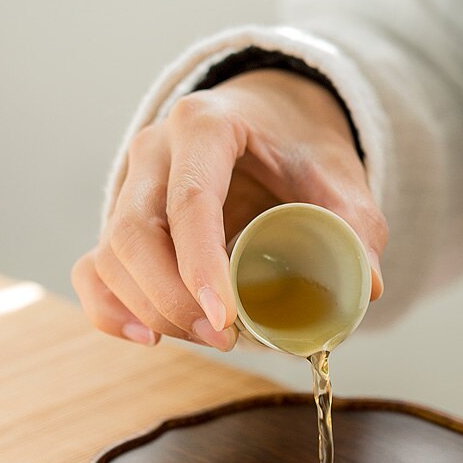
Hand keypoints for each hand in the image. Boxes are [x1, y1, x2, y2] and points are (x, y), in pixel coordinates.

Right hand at [72, 69, 386, 349]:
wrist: (268, 122)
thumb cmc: (299, 148)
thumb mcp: (338, 178)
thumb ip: (355, 225)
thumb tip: (367, 286)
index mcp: (205, 127)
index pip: (190, 201)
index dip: (201, 266)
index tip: (226, 319)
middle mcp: (154, 152)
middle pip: (134, 233)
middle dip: (173, 298)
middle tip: (226, 340)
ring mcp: (132, 186)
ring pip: (111, 255)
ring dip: (152, 310)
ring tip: (210, 339)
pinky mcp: (125, 221)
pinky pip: (95, 269)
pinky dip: (110, 308)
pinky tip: (147, 337)